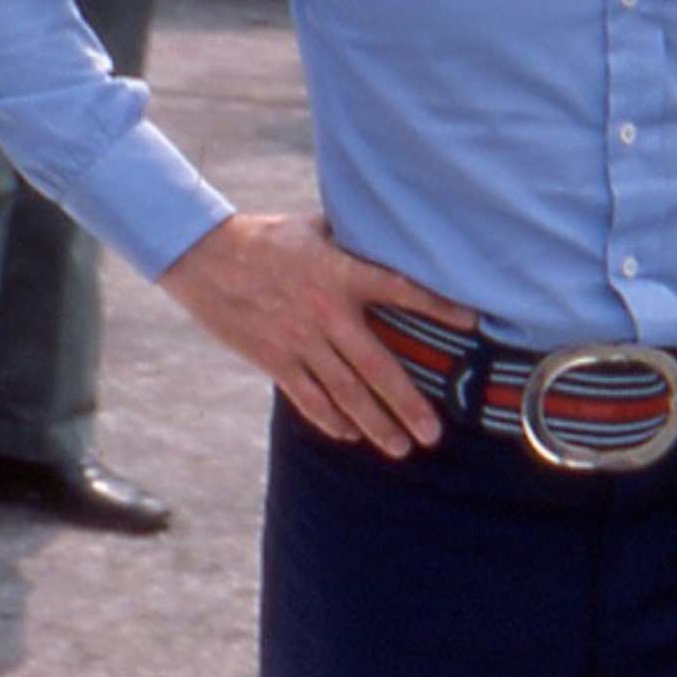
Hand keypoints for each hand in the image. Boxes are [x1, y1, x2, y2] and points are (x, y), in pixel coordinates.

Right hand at [158, 214, 474, 455]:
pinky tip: (351, 435)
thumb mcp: (312, 228)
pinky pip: (308, 397)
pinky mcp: (274, 359)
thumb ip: (350, 240)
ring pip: (345, 392)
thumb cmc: (264, 238)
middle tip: (434, 434)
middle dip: (407, 404)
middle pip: (376, 367)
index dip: (436, 304)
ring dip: (375, 424)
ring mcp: (300, 341)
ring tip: (402, 448)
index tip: (471, 321)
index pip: (399, 290)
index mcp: (340, 274)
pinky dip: (330, 418)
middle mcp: (326, 313)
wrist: (205, 258)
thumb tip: (383, 232)